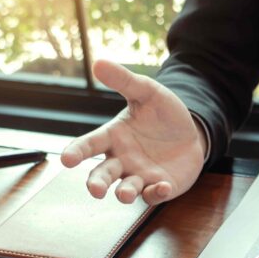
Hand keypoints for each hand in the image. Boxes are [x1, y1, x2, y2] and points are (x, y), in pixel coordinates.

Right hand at [61, 58, 205, 204]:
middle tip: (95, 190)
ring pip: (125, 190)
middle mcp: (122, 160)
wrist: (191, 132)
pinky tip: (163, 186)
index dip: (77, 152)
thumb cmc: (163, 112)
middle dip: (96, 183)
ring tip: (125, 194)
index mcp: (113, 136)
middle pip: (103, 175)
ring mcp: (139, 176)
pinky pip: (153, 195)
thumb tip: (98, 62)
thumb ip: (124, 81)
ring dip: (124, 193)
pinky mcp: (159, 187)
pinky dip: (156, 193)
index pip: (89, 145)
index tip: (66, 159)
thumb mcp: (147, 92)